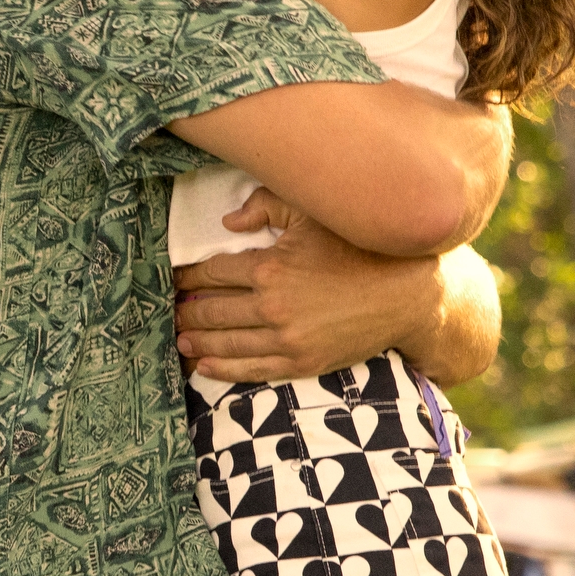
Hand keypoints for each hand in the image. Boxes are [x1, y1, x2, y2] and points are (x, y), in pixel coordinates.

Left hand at [173, 188, 443, 382]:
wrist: (406, 294)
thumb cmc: (359, 247)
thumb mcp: (314, 214)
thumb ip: (267, 205)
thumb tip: (228, 223)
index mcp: (270, 267)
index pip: (212, 273)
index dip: (188, 277)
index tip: (174, 279)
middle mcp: (272, 306)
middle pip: (212, 311)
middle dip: (187, 311)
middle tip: (169, 312)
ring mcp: (286, 339)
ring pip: (226, 343)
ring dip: (198, 343)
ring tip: (178, 340)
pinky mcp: (302, 362)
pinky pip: (252, 369)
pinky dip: (224, 370)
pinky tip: (204, 368)